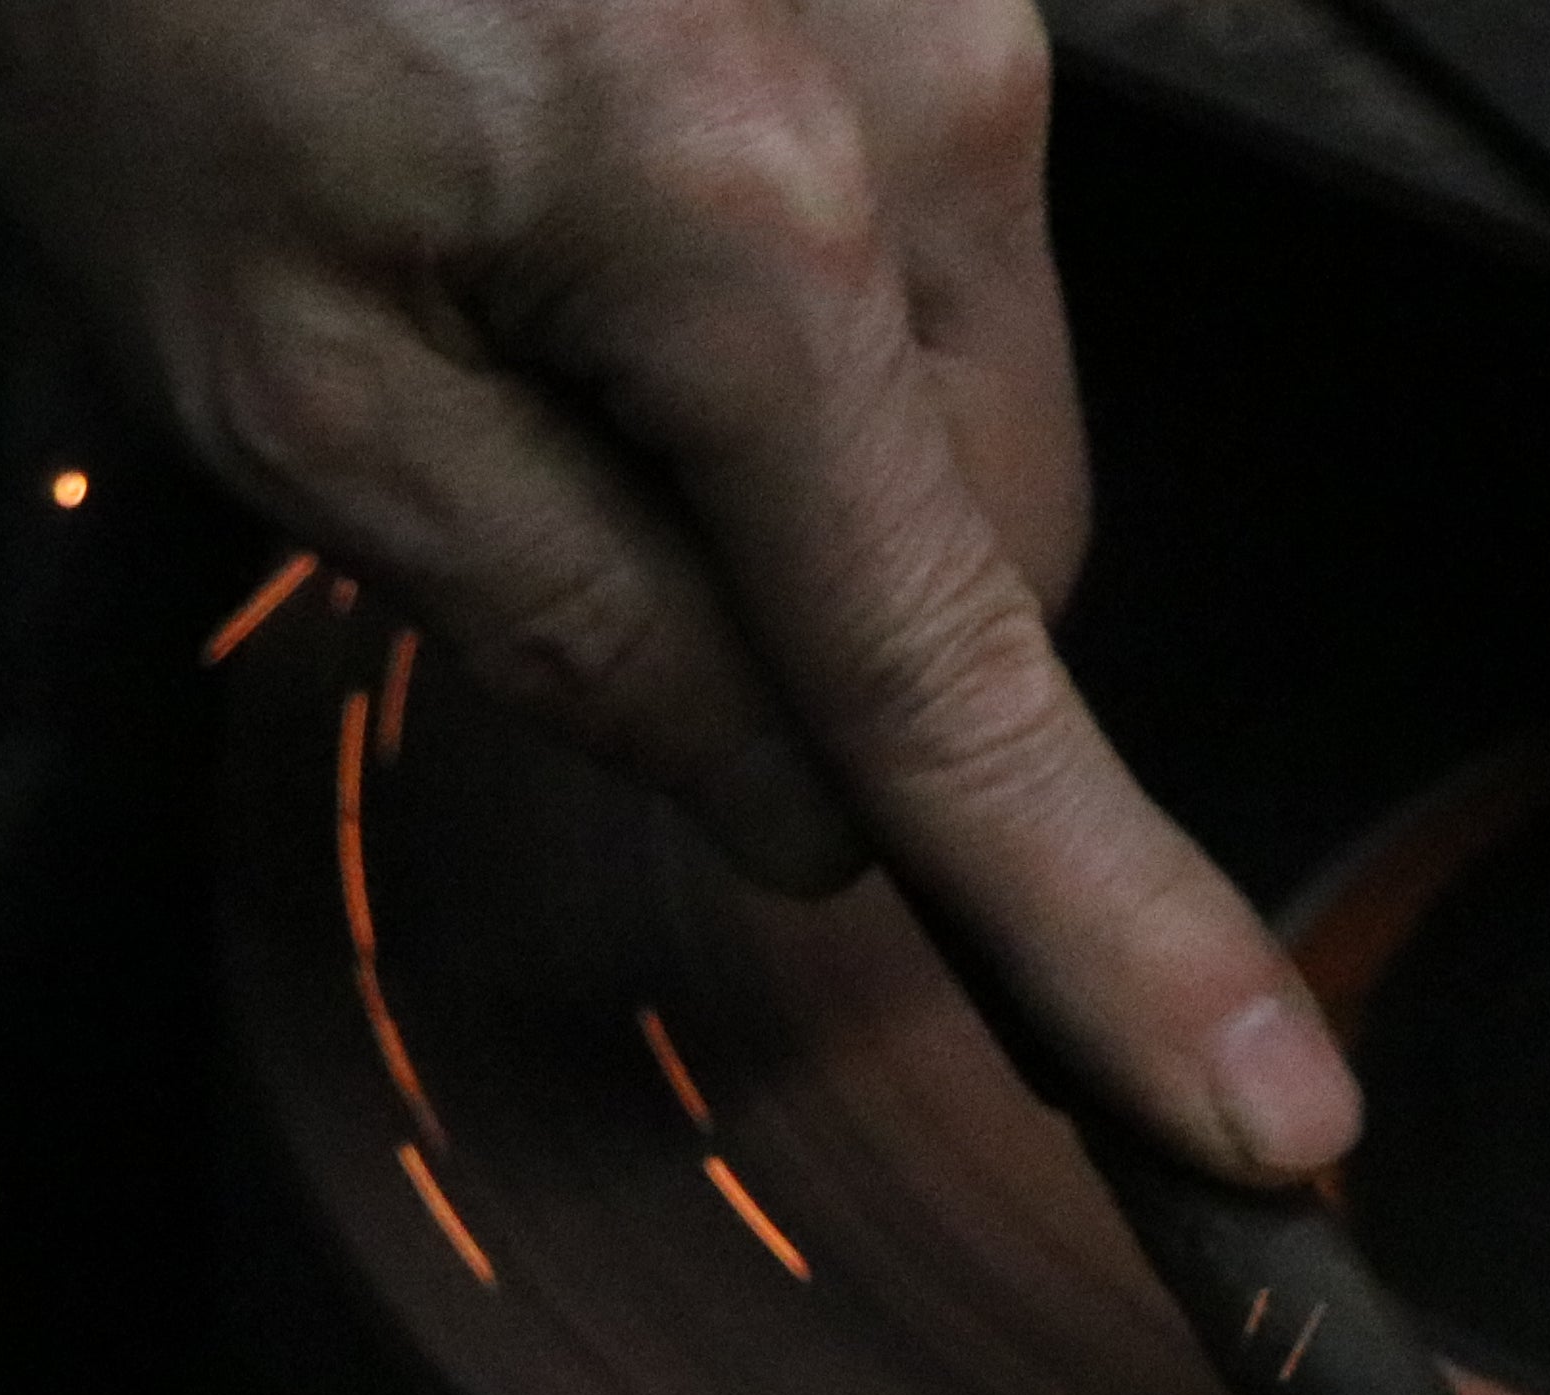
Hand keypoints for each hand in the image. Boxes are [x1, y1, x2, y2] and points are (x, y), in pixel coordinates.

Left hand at [0, 0, 1359, 1185]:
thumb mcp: (282, 368)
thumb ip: (562, 616)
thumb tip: (798, 809)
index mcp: (752, 243)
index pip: (967, 689)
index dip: (1111, 940)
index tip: (1267, 1127)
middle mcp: (935, 108)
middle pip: (993, 550)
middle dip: (832, 629)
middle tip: (536, 497)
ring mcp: (962, 7)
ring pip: (959, 400)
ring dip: (790, 447)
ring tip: (511, 269)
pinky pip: (922, 236)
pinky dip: (776, 293)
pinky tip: (567, 170)